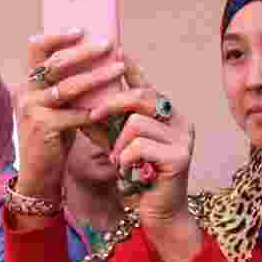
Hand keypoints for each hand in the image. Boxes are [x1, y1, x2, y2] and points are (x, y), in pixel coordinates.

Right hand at [14, 30, 124, 200]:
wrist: (38, 174)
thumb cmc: (54, 137)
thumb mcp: (57, 107)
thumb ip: (66, 85)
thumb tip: (94, 58)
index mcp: (29, 83)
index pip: (36, 48)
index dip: (57, 36)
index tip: (81, 30)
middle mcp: (26, 92)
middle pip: (55, 62)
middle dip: (84, 52)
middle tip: (108, 44)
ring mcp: (33, 109)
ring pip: (68, 87)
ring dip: (97, 77)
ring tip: (119, 69)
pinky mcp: (43, 128)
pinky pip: (75, 114)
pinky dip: (95, 110)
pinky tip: (112, 106)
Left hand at [88, 53, 201, 261]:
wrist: (159, 213)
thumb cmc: (136, 176)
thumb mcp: (115, 144)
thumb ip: (103, 123)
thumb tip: (78, 99)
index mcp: (166, 114)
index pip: (146, 83)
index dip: (130, 66)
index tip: (115, 47)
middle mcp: (179, 120)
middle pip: (140, 97)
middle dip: (111, 104)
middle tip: (92, 116)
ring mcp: (183, 137)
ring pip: (137, 122)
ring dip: (118, 144)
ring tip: (118, 161)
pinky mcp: (180, 156)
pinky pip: (139, 146)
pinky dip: (125, 159)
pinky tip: (127, 172)